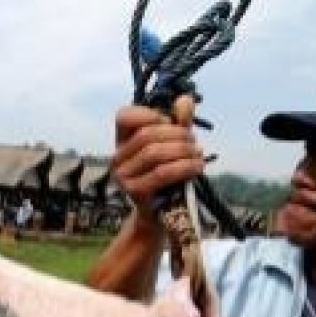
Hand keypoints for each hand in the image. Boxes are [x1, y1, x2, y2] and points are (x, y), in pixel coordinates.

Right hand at [111, 96, 203, 214]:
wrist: (161, 216)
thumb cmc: (166, 179)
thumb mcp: (173, 147)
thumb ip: (178, 123)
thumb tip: (185, 100)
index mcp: (122, 142)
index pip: (125, 116)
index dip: (150, 114)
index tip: (169, 123)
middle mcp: (117, 158)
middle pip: (146, 134)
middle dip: (177, 135)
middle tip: (193, 143)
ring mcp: (123, 177)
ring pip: (154, 153)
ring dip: (183, 150)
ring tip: (197, 155)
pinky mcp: (135, 192)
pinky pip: (162, 173)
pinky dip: (184, 167)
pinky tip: (197, 167)